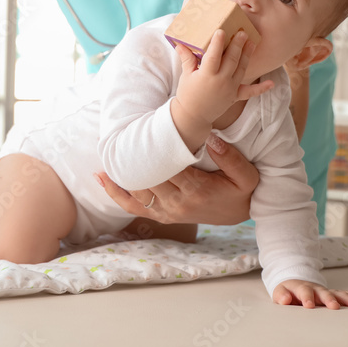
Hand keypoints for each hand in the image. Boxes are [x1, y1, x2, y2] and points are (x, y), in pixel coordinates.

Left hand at [95, 135, 259, 224]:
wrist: (238, 215)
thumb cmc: (241, 191)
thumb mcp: (247, 176)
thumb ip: (230, 158)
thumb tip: (212, 138)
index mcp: (196, 190)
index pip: (167, 166)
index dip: (152, 150)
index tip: (140, 131)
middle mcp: (177, 203)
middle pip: (147, 178)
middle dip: (132, 158)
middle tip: (117, 135)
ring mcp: (166, 211)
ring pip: (136, 191)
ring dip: (119, 172)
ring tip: (106, 149)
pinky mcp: (160, 215)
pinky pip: (132, 207)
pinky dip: (114, 193)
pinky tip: (101, 178)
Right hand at [173, 30, 274, 127]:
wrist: (193, 116)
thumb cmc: (187, 94)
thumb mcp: (186, 75)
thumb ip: (186, 59)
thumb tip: (180, 43)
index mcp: (206, 75)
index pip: (213, 56)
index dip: (217, 43)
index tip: (221, 31)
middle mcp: (220, 81)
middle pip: (231, 60)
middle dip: (237, 45)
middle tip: (243, 32)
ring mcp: (230, 89)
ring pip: (241, 69)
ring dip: (247, 55)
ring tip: (252, 42)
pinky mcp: (235, 96)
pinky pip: (249, 92)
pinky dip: (260, 88)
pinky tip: (271, 83)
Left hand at [272, 280, 347, 308]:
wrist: (295, 283)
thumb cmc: (287, 292)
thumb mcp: (280, 293)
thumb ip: (281, 296)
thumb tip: (285, 299)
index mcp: (301, 288)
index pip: (304, 292)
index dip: (306, 298)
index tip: (309, 305)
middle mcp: (316, 289)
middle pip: (324, 293)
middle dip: (329, 299)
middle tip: (334, 306)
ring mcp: (326, 292)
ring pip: (337, 294)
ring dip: (347, 299)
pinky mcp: (333, 295)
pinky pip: (345, 295)